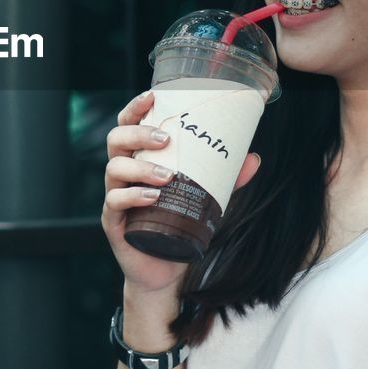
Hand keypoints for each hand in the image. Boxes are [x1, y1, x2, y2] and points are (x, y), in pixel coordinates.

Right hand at [101, 90, 261, 296]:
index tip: (152, 96)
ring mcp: (114, 196)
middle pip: (116, 139)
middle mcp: (123, 173)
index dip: (135, 108)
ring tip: (167, 175)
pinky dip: (132, 196)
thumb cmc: (178, 225)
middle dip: (139, 133)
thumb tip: (253, 158)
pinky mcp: (113, 222)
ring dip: (141, 167)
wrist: (164, 271)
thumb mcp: (205, 197)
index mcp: (139, 158)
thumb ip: (225, 178)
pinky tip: (152, 197)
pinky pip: (114, 201)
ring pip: (115, 168)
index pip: (128, 125)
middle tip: (166, 139)